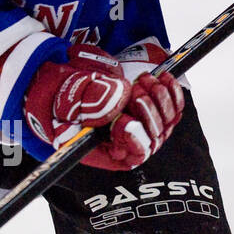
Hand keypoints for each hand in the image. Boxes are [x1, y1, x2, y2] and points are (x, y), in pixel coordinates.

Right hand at [24, 45, 184, 169]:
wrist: (63, 78)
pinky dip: (172, 93)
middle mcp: (123, 143)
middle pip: (153, 139)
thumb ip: (90, 101)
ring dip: (160, 99)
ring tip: (145, 79)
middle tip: (138, 89)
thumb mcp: (67, 97)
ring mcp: (137, 127)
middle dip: (149, 112)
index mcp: (101, 150)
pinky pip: (172, 109)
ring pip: (165, 123)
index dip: (135, 140)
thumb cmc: (60, 93)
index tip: (126, 118)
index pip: (131, 157)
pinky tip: (164, 77)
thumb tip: (119, 102)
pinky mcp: (147, 111)